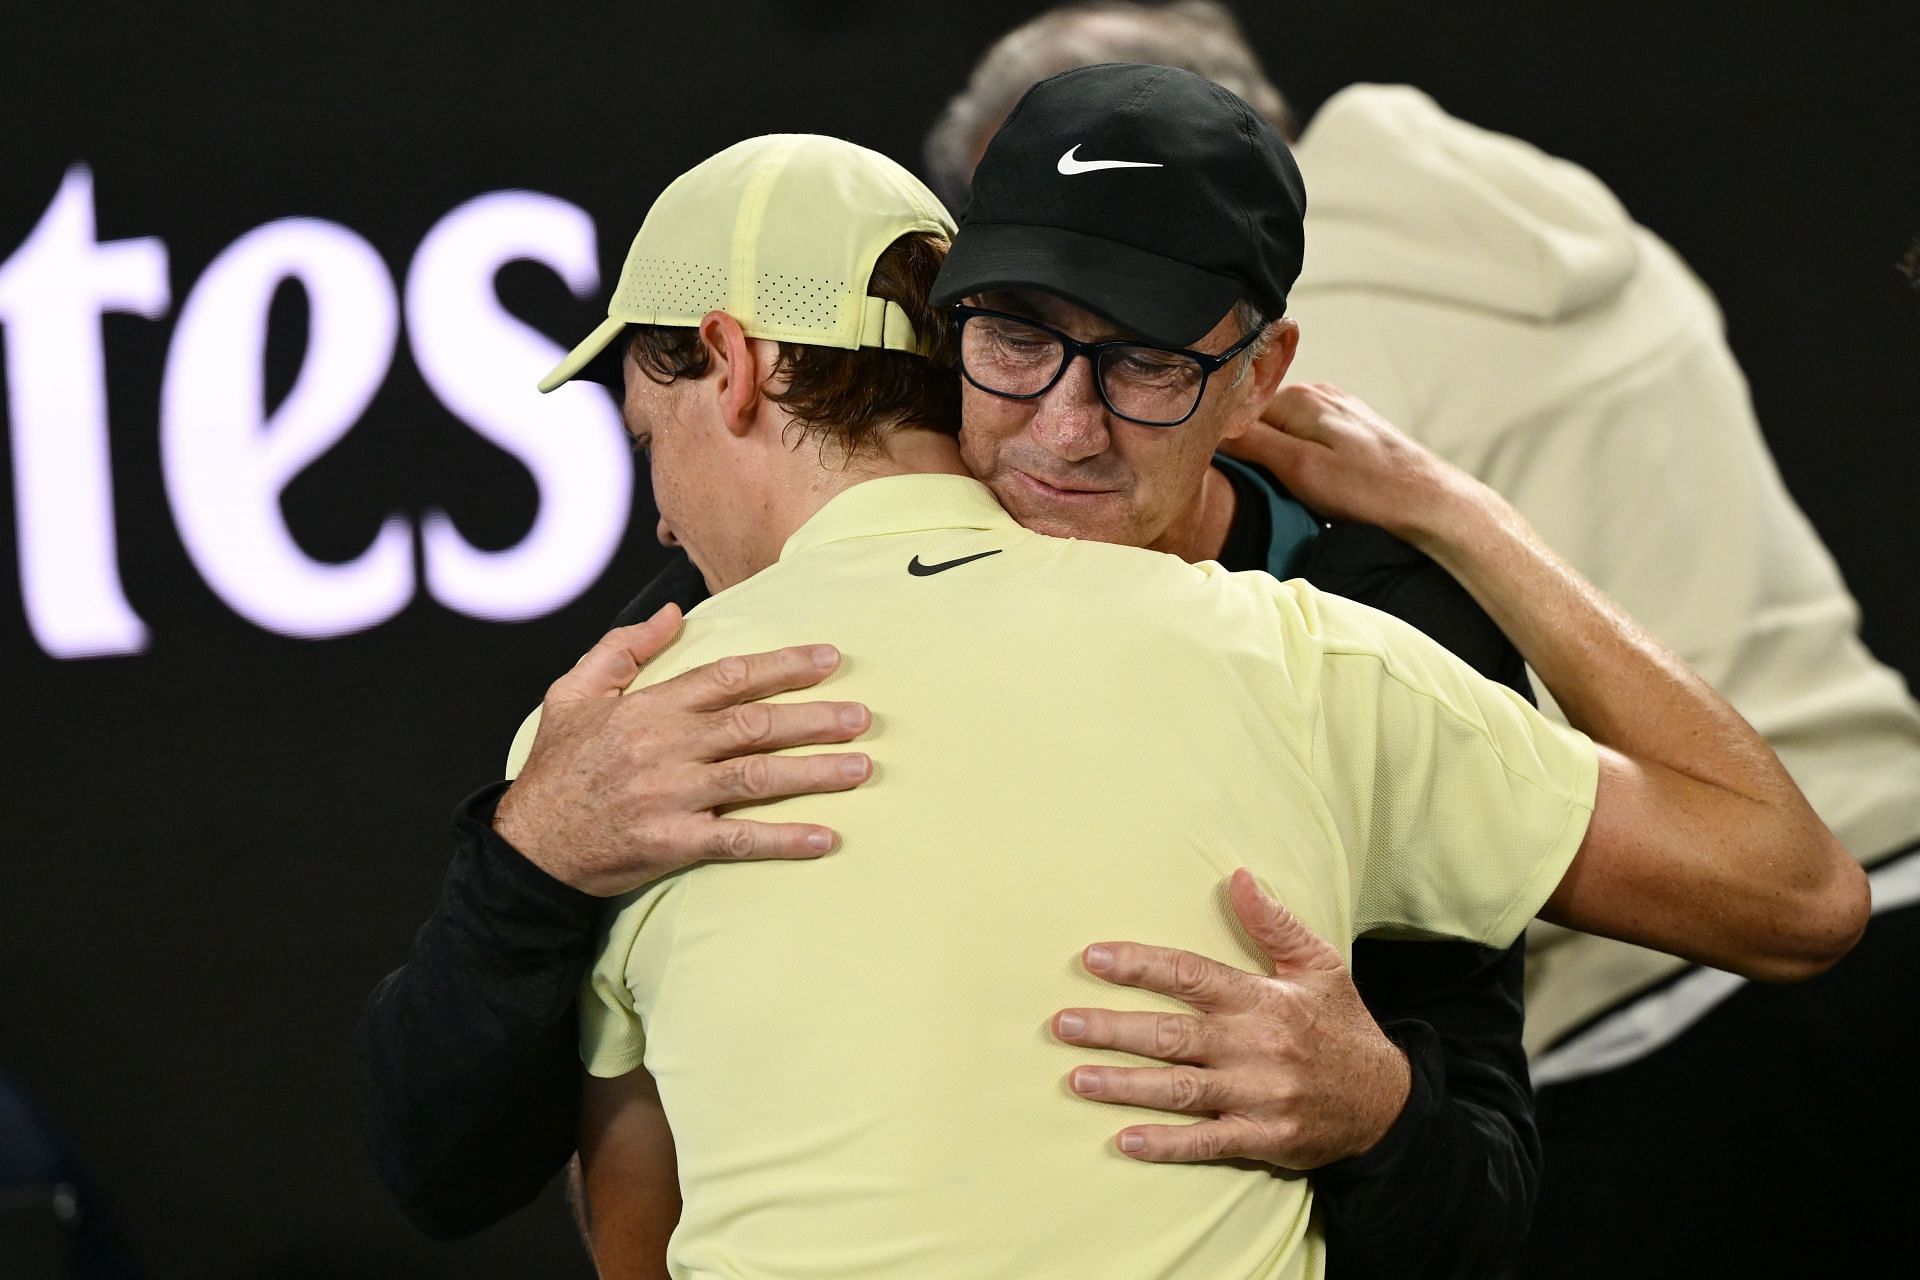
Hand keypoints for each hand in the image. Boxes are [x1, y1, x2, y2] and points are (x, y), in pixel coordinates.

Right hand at [493, 604, 873, 896]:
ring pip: (756, 777)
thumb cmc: (556, 769)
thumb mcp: (573, 693)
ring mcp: (671, 797)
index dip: (783, 665)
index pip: (729, 677)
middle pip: (754, 724)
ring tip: (860, 767)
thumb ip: (622, 649)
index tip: (828, 659)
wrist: (527, 847)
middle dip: (814, 717)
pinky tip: (825, 838)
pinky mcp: (672, 843)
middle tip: (863, 716)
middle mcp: (666, 747)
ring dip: (814, 771)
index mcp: (649, 708)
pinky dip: (784, 840)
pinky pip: (738, 839)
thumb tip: (672, 613)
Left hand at [1053, 869, 1410, 1168]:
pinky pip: (1207, 1142)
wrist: (1387, 1103)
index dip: (1140, 965)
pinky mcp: (1263, 1138)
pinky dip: (1167, 1144)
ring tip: (1078, 1078)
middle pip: (1172, 1035)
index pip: (1190, 975)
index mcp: (1262, 999)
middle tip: (1063, 1024)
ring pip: (1180, 1089)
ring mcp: (1258, 1096)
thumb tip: (1238, 876)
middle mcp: (1255, 1046)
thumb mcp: (1319, 967)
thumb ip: (1274, 924)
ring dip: (1126, 1085)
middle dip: (1113, 1029)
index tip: (1092, 958)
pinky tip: (1126, 1140)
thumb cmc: (1342, 1027)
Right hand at [1221, 383, 1469, 540]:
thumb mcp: (1299, 469)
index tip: (1225, 475)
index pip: (1234, 414)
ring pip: (1282, 431)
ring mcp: (1334, 409)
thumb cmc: (1369, 489)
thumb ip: (1251, 444)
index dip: (1224, 446)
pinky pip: (1305, 438)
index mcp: (1297, 398)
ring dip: (1276, 459)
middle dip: (1252, 453)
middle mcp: (1315, 394)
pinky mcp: (1348, 427)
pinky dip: (1299, 459)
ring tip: (1289, 488)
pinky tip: (1311, 482)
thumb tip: (1211, 428)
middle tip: (1259, 487)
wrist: (1429, 501)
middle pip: (1257, 421)